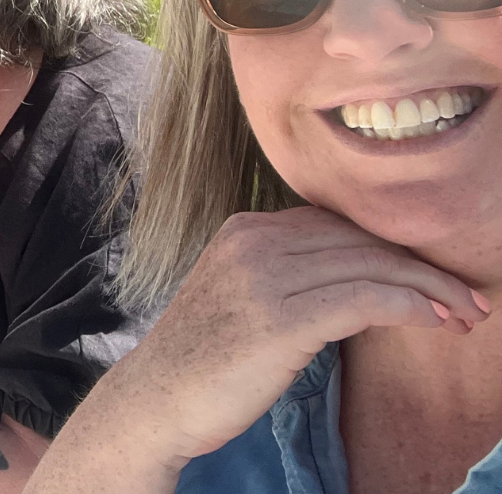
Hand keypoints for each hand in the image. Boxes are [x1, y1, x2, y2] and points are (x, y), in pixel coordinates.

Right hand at [95, 206, 490, 466]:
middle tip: (469, 297)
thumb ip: (289, 273)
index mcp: (244, 229)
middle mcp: (253, 241)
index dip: (395, 247)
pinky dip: (411, 307)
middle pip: (362, 240)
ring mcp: (264, 276)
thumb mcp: (242, 296)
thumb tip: (362, 279)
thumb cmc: (203, 360)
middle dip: (424, 268)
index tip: (436, 277)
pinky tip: (436, 321)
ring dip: (431, 290)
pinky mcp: (279, 319)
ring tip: (465, 314)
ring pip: (371, 266)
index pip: (339, 224)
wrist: (155, 400)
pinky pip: (365, 300)